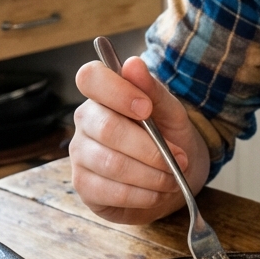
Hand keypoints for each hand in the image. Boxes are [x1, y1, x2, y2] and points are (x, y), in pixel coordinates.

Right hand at [70, 55, 209, 224]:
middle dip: (150, 148)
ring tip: (173, 178)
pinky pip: (112, 192)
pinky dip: (143, 195)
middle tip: (178, 158)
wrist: (175, 176)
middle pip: (107, 128)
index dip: (117, 91)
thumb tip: (133, 64)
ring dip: (152, 175)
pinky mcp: (84, 186)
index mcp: (103, 95)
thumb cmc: (169, 138)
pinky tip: (157, 192)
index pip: (90, 78)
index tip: (146, 109)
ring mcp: (80, 154)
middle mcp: (85, 122)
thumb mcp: (172, 113)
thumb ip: (154, 90)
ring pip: (112, 164)